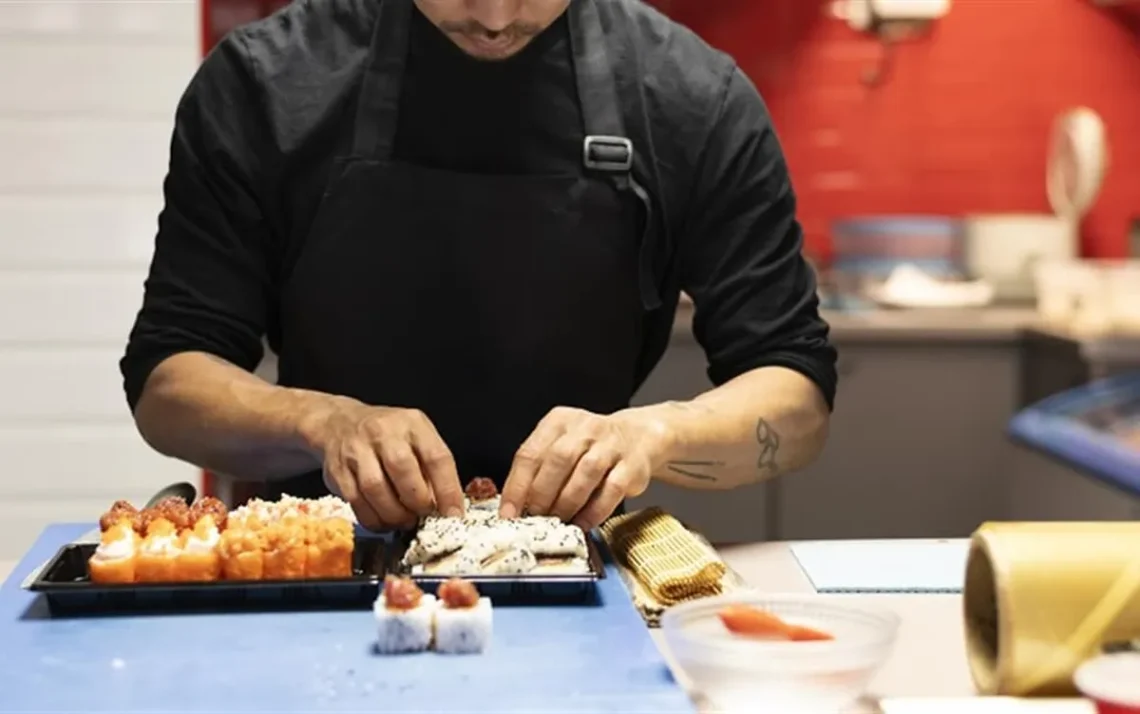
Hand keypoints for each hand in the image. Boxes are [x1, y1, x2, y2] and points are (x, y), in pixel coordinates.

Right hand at [307, 399, 464, 529]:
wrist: (340, 423)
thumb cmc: (388, 435)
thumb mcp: (417, 436)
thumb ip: (430, 467)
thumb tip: (443, 506)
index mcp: (412, 424)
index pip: (436, 457)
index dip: (447, 490)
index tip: (453, 514)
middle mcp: (383, 432)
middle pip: (403, 470)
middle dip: (417, 502)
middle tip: (423, 516)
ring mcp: (357, 450)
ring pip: (376, 488)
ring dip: (395, 514)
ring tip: (405, 520)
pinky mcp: (338, 470)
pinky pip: (356, 501)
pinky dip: (374, 518)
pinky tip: (384, 521)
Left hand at [499, 406, 674, 529]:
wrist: (636, 437)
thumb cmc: (591, 447)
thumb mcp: (561, 445)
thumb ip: (540, 469)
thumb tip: (516, 507)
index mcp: (559, 422)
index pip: (530, 453)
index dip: (516, 487)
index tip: (509, 512)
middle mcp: (585, 428)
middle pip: (558, 460)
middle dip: (542, 495)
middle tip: (535, 518)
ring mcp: (611, 445)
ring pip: (585, 474)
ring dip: (567, 503)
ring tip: (558, 522)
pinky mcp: (631, 465)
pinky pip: (611, 490)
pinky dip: (594, 511)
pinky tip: (583, 523)